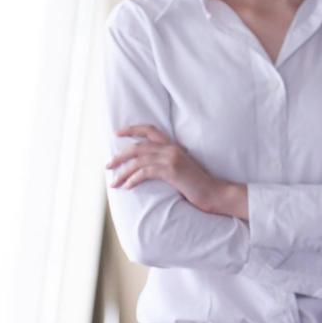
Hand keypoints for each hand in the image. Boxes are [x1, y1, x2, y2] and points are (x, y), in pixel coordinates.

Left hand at [108, 125, 246, 218]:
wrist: (214, 192)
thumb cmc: (196, 185)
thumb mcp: (181, 168)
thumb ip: (166, 163)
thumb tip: (145, 166)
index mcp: (174, 146)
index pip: (151, 130)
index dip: (132, 129)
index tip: (117, 133)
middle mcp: (172, 149)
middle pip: (138, 147)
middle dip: (119, 156)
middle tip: (107, 166)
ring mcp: (172, 159)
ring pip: (138, 160)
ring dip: (122, 172)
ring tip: (114, 182)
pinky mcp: (171, 171)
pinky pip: (145, 172)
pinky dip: (133, 179)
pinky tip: (127, 186)